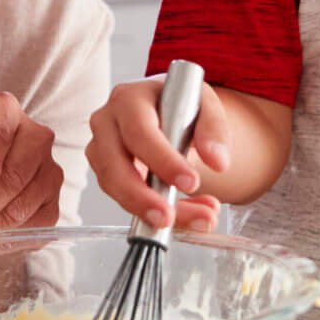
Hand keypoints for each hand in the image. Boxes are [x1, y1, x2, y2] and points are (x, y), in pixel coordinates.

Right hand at [86, 77, 229, 231]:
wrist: (170, 113)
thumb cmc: (181, 105)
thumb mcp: (205, 105)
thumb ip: (214, 129)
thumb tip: (218, 162)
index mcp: (129, 99)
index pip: (139, 131)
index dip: (162, 160)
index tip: (190, 182)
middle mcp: (107, 122)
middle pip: (114, 165)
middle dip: (142, 197)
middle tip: (170, 217)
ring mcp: (101, 149)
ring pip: (114, 187)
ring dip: (149, 210)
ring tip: (194, 220)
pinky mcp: (106, 173)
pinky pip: (124, 199)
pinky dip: (156, 212)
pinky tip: (188, 214)